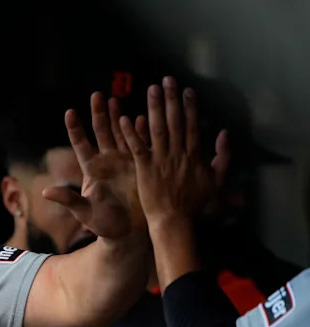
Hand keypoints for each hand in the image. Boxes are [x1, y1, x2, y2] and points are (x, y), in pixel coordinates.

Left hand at [42, 92, 143, 239]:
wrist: (128, 234)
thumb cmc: (103, 225)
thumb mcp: (84, 212)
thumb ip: (68, 200)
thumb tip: (46, 191)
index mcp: (92, 171)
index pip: (81, 146)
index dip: (76, 129)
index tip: (70, 112)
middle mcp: (107, 163)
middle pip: (101, 133)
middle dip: (99, 114)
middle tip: (96, 94)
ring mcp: (124, 162)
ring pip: (120, 134)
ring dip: (118, 117)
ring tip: (115, 99)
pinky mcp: (140, 167)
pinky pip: (140, 145)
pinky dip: (140, 132)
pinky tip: (141, 116)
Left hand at [119, 76, 230, 226]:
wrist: (174, 221)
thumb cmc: (194, 204)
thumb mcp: (216, 180)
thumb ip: (222, 156)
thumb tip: (225, 134)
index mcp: (194, 155)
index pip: (192, 125)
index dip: (190, 106)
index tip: (187, 90)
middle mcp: (178, 154)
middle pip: (175, 121)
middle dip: (172, 99)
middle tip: (167, 79)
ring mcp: (161, 160)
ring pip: (157, 129)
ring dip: (154, 107)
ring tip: (151, 89)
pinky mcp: (145, 169)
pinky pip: (138, 147)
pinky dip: (132, 133)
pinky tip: (126, 117)